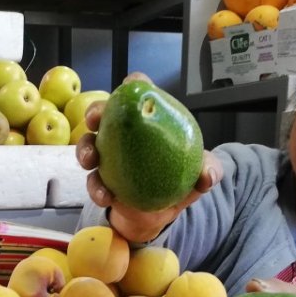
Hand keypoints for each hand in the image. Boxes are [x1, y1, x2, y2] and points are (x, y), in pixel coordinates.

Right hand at [75, 72, 223, 243]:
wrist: (164, 212)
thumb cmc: (181, 180)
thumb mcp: (201, 173)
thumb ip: (211, 169)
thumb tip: (207, 177)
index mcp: (148, 120)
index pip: (139, 92)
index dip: (134, 84)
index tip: (130, 85)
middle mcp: (123, 133)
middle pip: (103, 112)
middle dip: (95, 111)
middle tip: (96, 120)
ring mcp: (108, 156)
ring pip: (88, 144)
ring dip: (84, 149)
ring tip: (90, 160)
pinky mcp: (101, 180)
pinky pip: (92, 181)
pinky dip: (96, 188)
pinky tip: (104, 196)